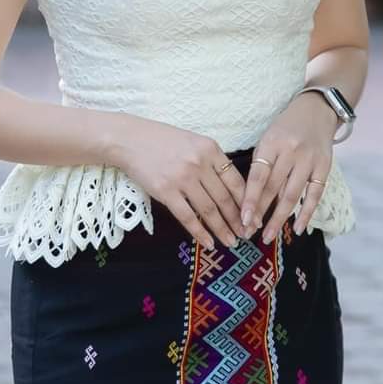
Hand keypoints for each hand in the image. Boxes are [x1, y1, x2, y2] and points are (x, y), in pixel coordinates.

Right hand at [111, 117, 247, 251]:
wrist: (129, 139)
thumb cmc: (162, 140)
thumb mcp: (193, 142)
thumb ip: (211, 161)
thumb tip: (231, 189)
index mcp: (210, 149)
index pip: (235, 180)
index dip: (247, 202)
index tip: (253, 217)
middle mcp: (199, 163)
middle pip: (224, 198)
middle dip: (237, 220)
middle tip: (246, 234)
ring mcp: (182, 178)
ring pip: (208, 210)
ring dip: (222, 229)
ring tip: (231, 242)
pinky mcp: (165, 191)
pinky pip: (187, 217)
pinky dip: (200, 233)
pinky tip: (208, 243)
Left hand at [239, 93, 336, 243]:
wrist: (317, 110)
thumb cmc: (285, 129)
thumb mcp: (267, 139)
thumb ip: (260, 165)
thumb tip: (249, 200)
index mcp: (271, 143)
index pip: (258, 176)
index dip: (250, 200)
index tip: (243, 220)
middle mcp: (291, 152)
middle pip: (273, 188)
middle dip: (261, 213)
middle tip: (249, 233)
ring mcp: (309, 160)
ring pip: (292, 195)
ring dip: (279, 218)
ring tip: (268, 236)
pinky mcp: (324, 167)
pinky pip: (315, 194)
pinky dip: (306, 213)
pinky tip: (297, 229)